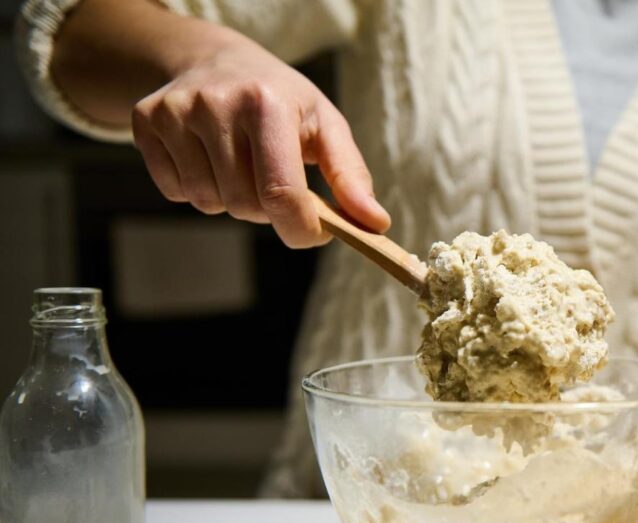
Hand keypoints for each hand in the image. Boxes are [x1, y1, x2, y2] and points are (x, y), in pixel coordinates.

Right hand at [130, 35, 389, 246]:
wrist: (216, 60)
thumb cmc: (283, 101)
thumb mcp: (326, 126)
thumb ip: (351, 177)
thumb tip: (375, 225)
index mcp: (268, 104)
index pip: (282, 194)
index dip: (302, 229)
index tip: (316, 232)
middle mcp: (216, 103)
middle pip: (246, 205)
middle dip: (267, 209)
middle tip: (273, 178)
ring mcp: (175, 112)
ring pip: (209, 203)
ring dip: (232, 200)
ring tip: (242, 164)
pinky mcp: (146, 123)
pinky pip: (176, 193)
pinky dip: (199, 190)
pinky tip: (209, 158)